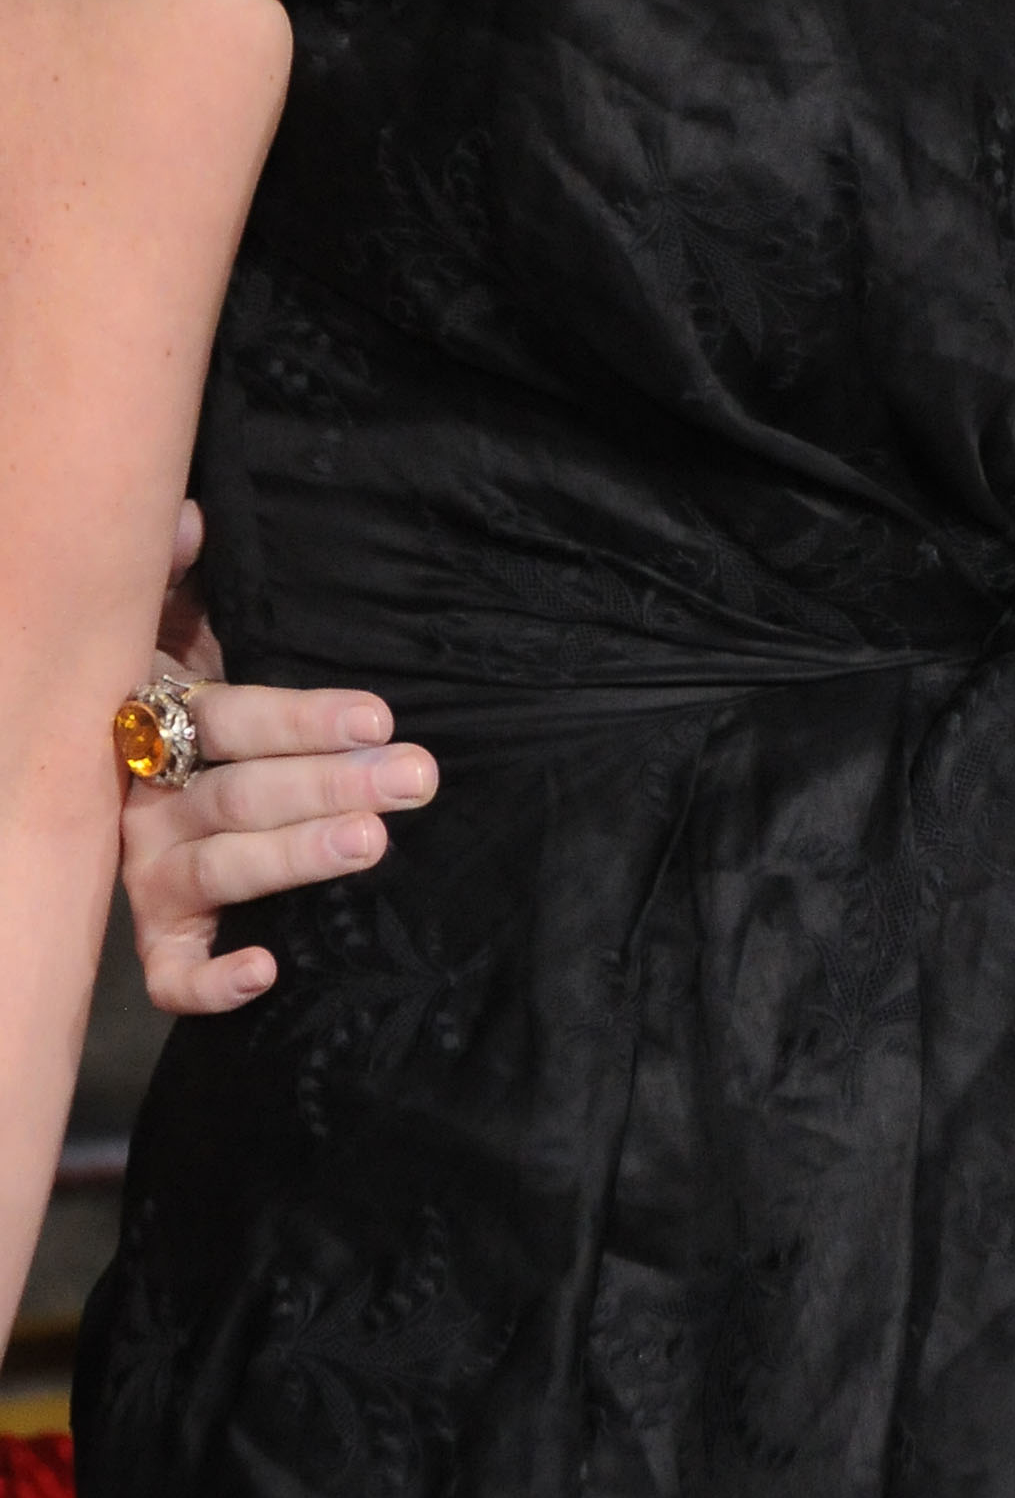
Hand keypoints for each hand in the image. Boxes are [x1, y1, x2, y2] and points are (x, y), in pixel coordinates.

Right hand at [121, 504, 437, 1015]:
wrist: (116, 746)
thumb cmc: (172, 675)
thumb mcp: (174, 614)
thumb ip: (176, 570)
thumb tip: (187, 518)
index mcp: (161, 715)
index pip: (235, 717)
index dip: (304, 718)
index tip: (379, 717)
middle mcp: (149, 796)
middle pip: (240, 794)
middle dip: (331, 786)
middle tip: (413, 778)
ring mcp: (150, 866)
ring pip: (220, 868)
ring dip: (297, 857)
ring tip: (373, 842)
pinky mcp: (158, 927)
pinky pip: (168, 969)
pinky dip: (208, 980)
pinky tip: (267, 970)